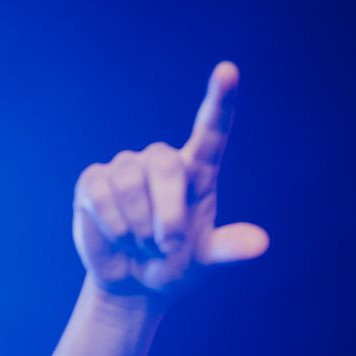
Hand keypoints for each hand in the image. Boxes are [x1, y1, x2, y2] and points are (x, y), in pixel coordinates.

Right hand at [72, 62, 269, 299]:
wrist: (133, 284)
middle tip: (167, 247)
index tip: (228, 71)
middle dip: (166, 214)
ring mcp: (126, 167)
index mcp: (198, 173)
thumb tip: (261, 244)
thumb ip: (229, 248)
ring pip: (130, 181)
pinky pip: (100, 193)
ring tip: (141, 244)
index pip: (211, 130)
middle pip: (165, 165)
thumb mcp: (205, 262)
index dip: (219, 101)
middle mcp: (162, 161)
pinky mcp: (94, 180)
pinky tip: (118, 236)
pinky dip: (112, 224)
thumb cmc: (175, 267)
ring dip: (138, 227)